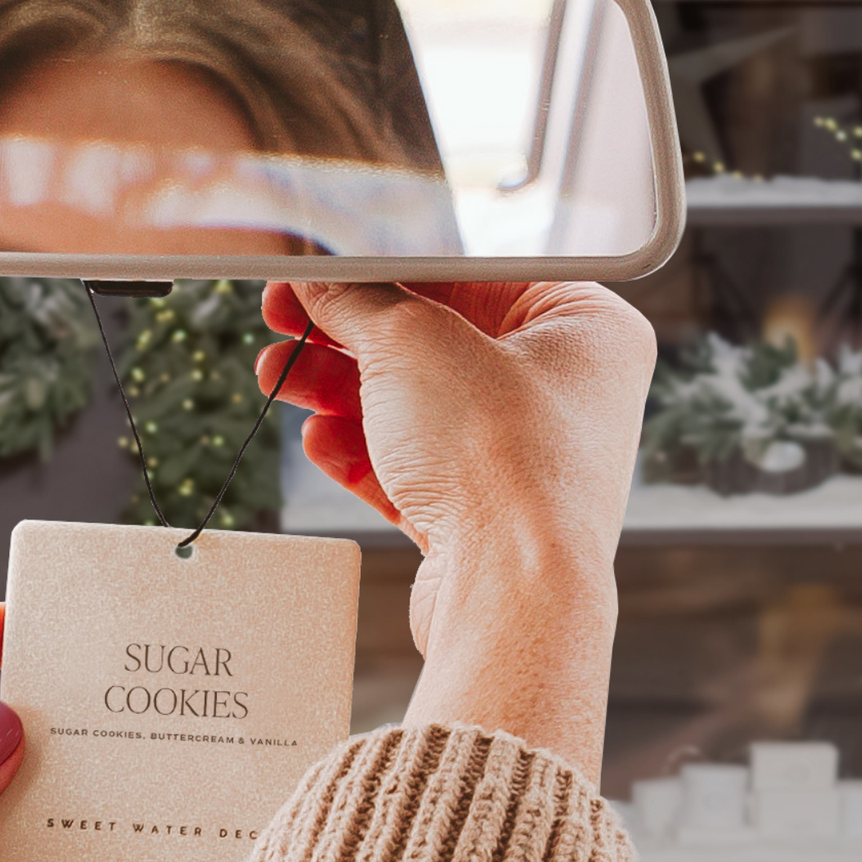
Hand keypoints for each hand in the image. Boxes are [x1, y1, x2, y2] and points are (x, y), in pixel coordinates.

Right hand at [259, 282, 655, 780]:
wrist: (509, 593)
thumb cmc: (500, 461)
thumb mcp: (411, 344)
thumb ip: (356, 301)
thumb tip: (317, 276)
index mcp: (584, 327)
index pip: (472, 273)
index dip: (387, 268)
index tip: (325, 269)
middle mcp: (563, 393)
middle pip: (434, 343)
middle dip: (347, 336)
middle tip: (285, 318)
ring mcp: (522, 461)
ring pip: (414, 409)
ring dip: (338, 392)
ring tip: (277, 377)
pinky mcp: (481, 519)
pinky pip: (412, 469)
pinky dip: (361, 452)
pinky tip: (318, 440)